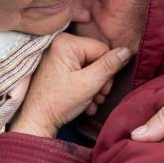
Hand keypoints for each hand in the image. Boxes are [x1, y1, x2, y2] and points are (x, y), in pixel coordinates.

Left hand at [8, 33, 130, 137]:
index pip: (102, 49)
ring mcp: (57, 55)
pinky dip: (85, 86)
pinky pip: (79, 70)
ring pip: (90, 66)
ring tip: (91, 101)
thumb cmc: (58, 102)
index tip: (103, 90)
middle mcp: (60, 43)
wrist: (36, 120)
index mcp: (66, 42)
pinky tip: (84, 101)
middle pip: (96, 57)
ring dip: (95, 86)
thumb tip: (127, 51)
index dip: (108, 70)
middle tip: (98, 97)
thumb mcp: (89, 84)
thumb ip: (109, 66)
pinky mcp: (57, 66)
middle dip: (101, 80)